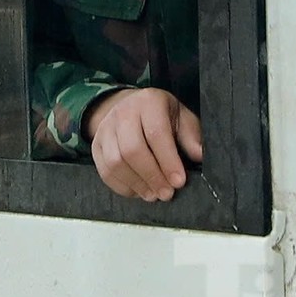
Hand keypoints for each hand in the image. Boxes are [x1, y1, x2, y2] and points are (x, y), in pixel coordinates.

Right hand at [86, 88, 203, 201]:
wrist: (131, 107)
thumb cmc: (161, 115)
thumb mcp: (181, 118)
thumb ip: (191, 137)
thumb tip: (200, 157)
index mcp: (149, 102)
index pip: (156, 134)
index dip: (168, 161)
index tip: (179, 182)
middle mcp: (124, 112)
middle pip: (132, 150)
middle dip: (151, 176)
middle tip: (166, 193)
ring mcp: (106, 128)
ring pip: (115, 162)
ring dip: (136, 184)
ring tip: (153, 195)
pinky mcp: (95, 145)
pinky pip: (104, 171)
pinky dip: (122, 186)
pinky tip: (138, 191)